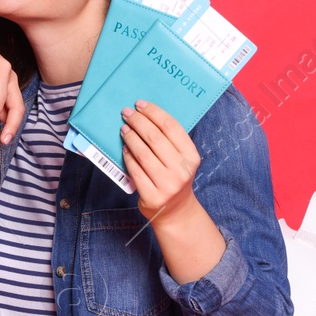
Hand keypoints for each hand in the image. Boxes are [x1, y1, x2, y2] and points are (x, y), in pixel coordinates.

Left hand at [119, 100, 201, 224]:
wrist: (176, 211)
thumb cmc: (175, 178)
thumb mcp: (181, 160)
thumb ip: (170, 141)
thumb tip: (146, 115)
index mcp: (191, 157)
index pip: (171, 127)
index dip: (154, 113)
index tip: (140, 104)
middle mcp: (181, 170)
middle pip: (155, 138)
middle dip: (138, 122)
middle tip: (126, 113)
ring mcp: (167, 185)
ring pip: (143, 154)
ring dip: (130, 137)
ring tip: (124, 129)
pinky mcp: (152, 196)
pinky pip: (135, 170)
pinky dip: (128, 156)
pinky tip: (124, 148)